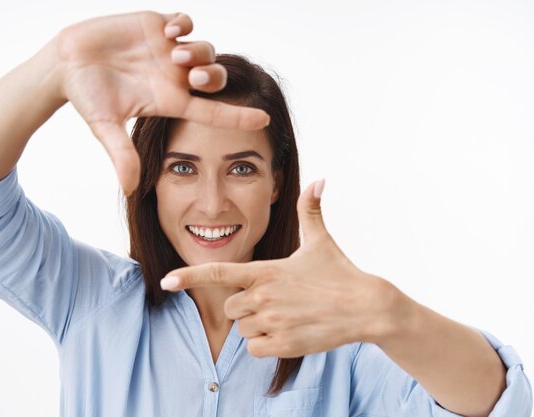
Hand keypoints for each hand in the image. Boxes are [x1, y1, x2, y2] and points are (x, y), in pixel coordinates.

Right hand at [55, 12, 269, 193]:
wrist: (67, 62)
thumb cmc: (86, 96)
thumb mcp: (105, 126)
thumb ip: (121, 154)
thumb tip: (130, 190)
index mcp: (170, 101)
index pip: (212, 111)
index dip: (238, 115)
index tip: (264, 119)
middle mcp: (175, 77)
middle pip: (214, 77)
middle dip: (213, 76)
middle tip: (194, 76)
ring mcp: (168, 51)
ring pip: (204, 49)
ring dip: (197, 51)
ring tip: (174, 53)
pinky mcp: (156, 26)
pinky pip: (184, 22)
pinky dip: (184, 24)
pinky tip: (170, 29)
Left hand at [160, 180, 399, 357]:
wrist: (366, 307)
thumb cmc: (340, 273)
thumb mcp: (320, 240)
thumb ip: (310, 210)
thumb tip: (319, 180)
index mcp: (266, 271)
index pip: (219, 273)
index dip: (189, 276)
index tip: (166, 281)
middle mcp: (265, 297)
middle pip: (230, 307)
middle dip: (244, 305)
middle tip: (272, 299)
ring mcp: (274, 322)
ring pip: (243, 330)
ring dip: (256, 325)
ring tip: (285, 314)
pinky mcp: (285, 344)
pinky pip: (255, 348)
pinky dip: (264, 344)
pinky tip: (286, 331)